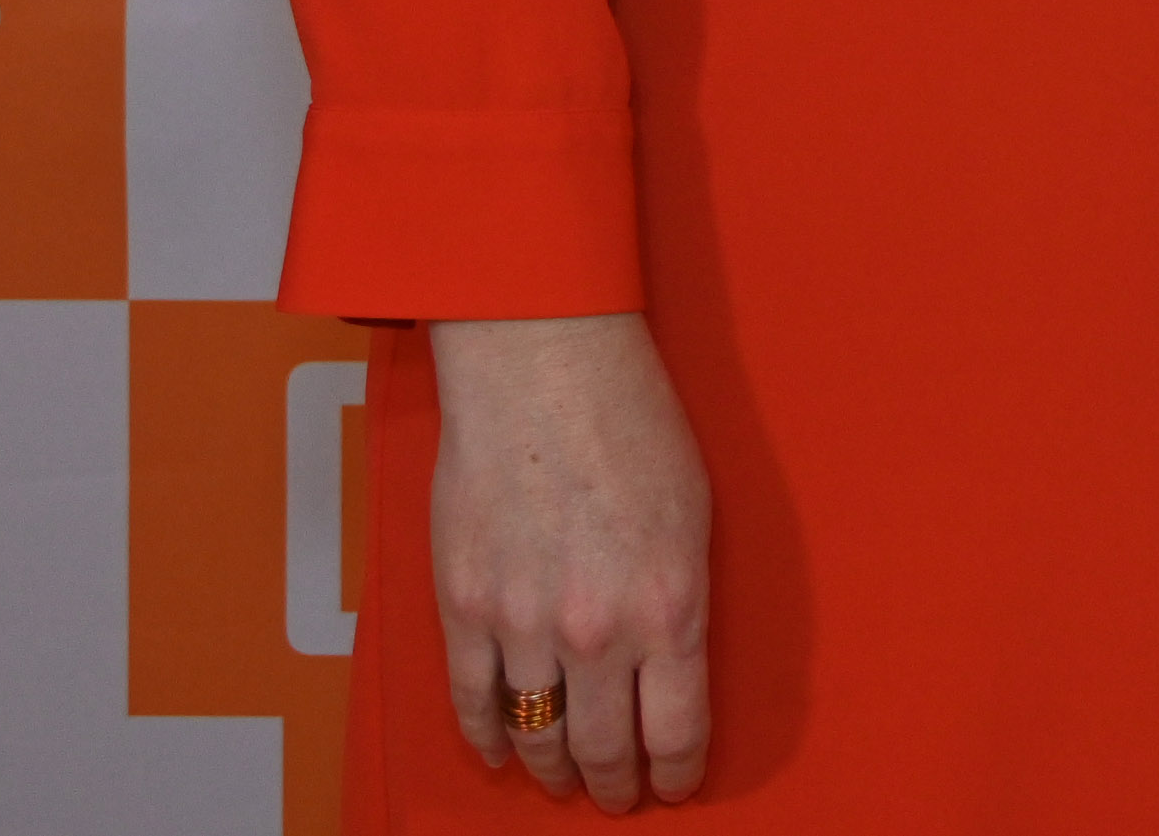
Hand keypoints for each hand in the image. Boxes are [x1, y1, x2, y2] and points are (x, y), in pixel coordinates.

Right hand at [425, 313, 709, 809]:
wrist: (543, 367)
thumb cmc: (631, 421)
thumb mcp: (694, 515)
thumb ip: (681, 598)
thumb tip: (673, 660)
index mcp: (670, 606)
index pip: (678, 728)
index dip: (678, 771)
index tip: (676, 786)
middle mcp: (597, 630)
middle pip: (605, 747)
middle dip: (615, 783)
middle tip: (618, 796)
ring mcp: (523, 624)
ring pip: (538, 735)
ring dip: (553, 771)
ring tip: (563, 783)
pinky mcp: (463, 607)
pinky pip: (471, 701)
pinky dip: (485, 739)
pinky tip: (499, 754)